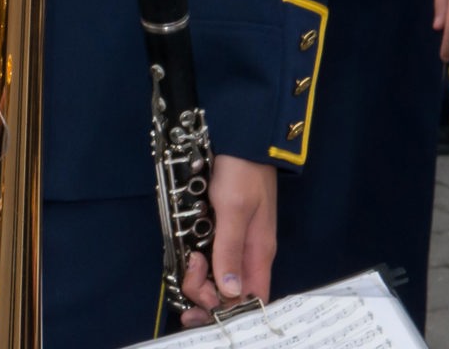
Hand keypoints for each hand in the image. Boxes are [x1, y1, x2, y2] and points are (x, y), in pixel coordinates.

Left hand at [178, 155, 275, 322]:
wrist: (240, 138)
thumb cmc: (241, 171)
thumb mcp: (233, 208)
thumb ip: (229, 249)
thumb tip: (231, 292)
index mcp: (259, 253)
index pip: (253, 299)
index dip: (230, 311)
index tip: (203, 303)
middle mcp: (249, 253)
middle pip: (232, 293)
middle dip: (206, 292)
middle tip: (191, 270)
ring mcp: (236, 242)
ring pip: (219, 277)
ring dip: (200, 277)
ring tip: (190, 259)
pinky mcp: (223, 230)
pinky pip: (212, 258)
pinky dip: (199, 262)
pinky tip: (189, 254)